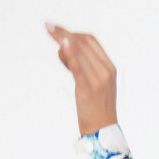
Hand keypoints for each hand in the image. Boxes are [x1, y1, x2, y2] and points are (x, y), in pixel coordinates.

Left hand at [44, 22, 117, 136]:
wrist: (102, 130)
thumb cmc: (96, 107)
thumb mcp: (95, 82)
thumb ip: (84, 65)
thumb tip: (65, 48)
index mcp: (109, 67)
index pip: (90, 40)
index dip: (73, 32)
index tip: (59, 31)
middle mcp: (105, 71)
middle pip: (82, 42)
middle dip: (63, 33)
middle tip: (48, 27)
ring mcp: (97, 80)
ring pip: (78, 52)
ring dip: (61, 43)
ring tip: (56, 52)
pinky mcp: (87, 89)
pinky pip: (78, 68)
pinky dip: (70, 54)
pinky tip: (61, 45)